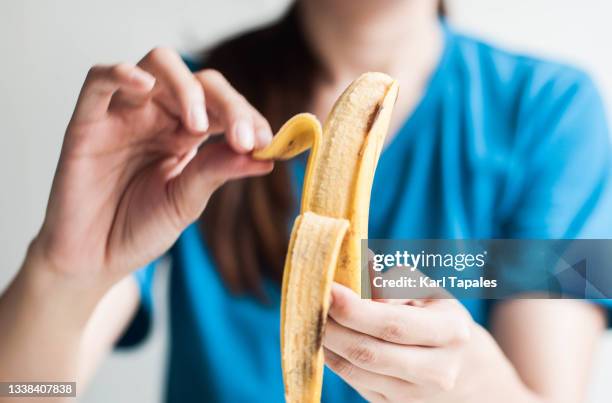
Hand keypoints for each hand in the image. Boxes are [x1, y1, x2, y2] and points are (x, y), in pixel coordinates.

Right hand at [30, 48, 272, 288]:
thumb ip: (218, 171)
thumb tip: (267, 157)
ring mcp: (125, 115)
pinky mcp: (88, 121)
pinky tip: (144, 85)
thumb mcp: (186, 202)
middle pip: (200, 82)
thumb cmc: (137, 229)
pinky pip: (100, 80)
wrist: (92, 260)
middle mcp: (159, 117)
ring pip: (158, 66)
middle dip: (230, 105)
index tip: (268, 143)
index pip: (224, 106)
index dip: (249, 118)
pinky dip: (122, 73)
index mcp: (187, 135)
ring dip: (187, 87)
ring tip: (199, 125)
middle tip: (245, 139)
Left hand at [323, 283, 473, 402]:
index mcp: (450, 333)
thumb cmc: (439, 318)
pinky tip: (326, 338)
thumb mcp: (427, 293)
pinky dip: (334, 359)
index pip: (393, 325)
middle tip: (311, 303)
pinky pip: (354, 383)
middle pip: (369, 353)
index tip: (328, 289)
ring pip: (356, 371)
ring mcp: (415, 397)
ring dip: (327, 344)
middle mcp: (437, 371)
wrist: (465, 371)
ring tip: (314, 318)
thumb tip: (362, 266)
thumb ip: (395, 281)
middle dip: (332, 327)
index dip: (354, 309)